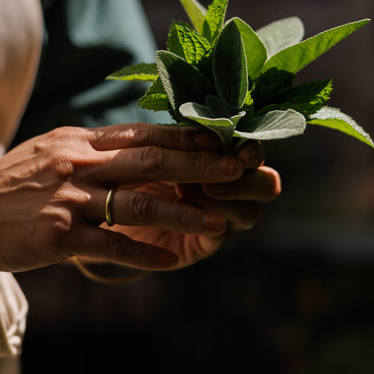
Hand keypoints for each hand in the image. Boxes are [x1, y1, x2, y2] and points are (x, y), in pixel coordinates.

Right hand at [0, 123, 246, 272]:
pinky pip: (110, 245)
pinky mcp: (58, 236)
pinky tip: (172, 261)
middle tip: (237, 169)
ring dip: (183, 212)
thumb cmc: (9, 182)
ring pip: (137, 203)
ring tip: (220, 222)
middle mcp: (78, 163)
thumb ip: (92, 146)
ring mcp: (68, 199)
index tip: (219, 138)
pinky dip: (144, 254)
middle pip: (149, 160)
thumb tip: (132, 144)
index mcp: (79, 141)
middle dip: (198, 164)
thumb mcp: (51, 148)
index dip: (184, 135)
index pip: (142, 133)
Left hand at [108, 141, 280, 268]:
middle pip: (267, 184)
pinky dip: (202, 223)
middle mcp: (231, 187)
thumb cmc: (131, 168)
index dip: (252, 149)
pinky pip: (218, 236)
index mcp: (223, 156)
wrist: (105, 209)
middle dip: (245, 180)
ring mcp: (221, 217)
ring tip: (184, 190)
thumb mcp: (154, 148)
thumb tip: (208, 131)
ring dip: (224, 201)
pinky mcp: (203, 243)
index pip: (254, 152)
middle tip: (213, 178)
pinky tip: (180, 215)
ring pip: (250, 212)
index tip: (236, 150)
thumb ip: (182, 141)